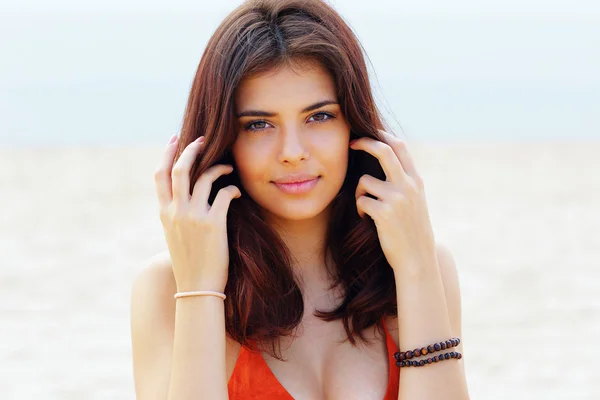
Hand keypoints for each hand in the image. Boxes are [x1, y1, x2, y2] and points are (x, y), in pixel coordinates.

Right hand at [154, 135, 240, 291]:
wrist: (197, 288)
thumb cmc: (190, 262)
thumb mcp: (174, 235)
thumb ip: (176, 214)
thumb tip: (185, 195)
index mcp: (164, 213)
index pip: (159, 175)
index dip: (166, 154)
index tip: (174, 139)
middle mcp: (176, 212)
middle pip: (179, 169)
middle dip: (191, 149)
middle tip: (203, 140)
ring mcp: (193, 217)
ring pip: (204, 177)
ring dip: (219, 168)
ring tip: (228, 168)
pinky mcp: (213, 224)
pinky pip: (224, 194)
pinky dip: (231, 189)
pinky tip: (236, 192)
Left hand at [350, 130, 436, 273]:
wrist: (417, 259)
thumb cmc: (411, 231)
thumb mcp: (415, 202)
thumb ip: (404, 182)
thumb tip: (385, 161)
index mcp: (416, 180)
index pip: (399, 147)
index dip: (382, 135)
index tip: (369, 132)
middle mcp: (408, 185)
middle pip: (383, 150)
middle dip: (364, 142)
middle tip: (351, 143)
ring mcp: (397, 198)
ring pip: (364, 182)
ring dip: (359, 194)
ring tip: (366, 209)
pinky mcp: (384, 213)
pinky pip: (360, 201)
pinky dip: (360, 210)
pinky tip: (368, 221)